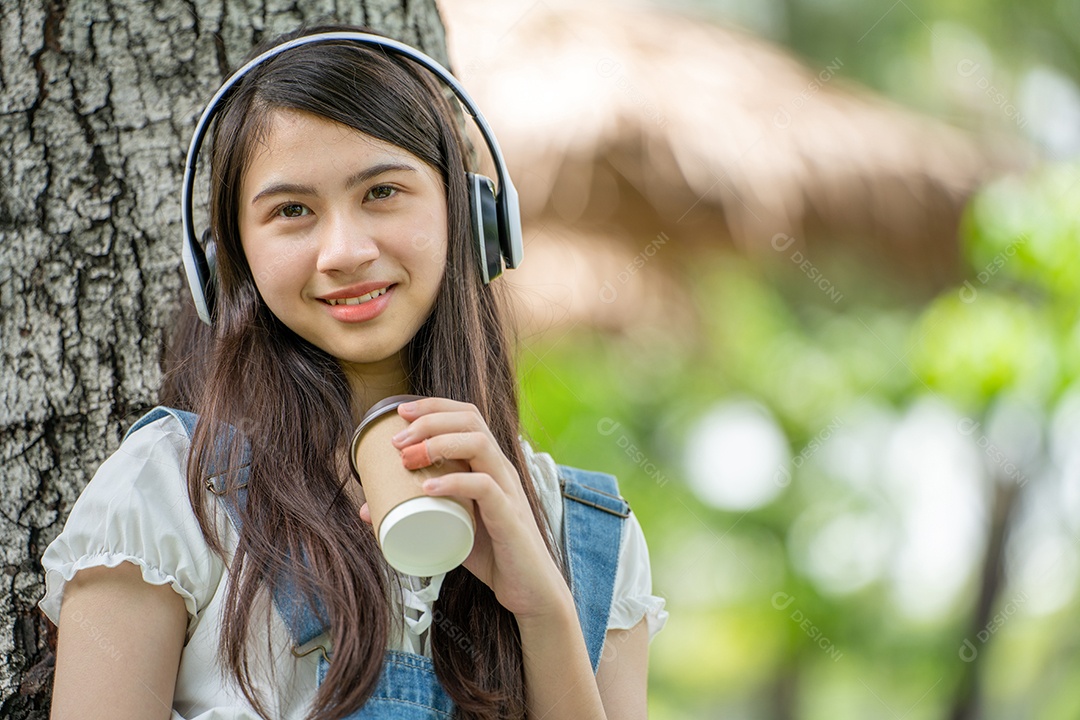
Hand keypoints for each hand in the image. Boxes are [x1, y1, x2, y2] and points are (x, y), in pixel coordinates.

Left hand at [359, 396, 572, 619]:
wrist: (529, 588)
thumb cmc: (491, 553)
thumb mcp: (448, 527)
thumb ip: (413, 514)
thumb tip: (367, 510)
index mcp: (489, 464)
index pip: (468, 415)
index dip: (434, 406)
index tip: (401, 411)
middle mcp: (501, 469)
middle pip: (471, 420)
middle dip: (430, 420)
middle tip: (397, 440)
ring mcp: (508, 490)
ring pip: (480, 444)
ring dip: (439, 443)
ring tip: (407, 459)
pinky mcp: (509, 517)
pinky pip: (486, 488)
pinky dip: (455, 482)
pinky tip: (429, 488)